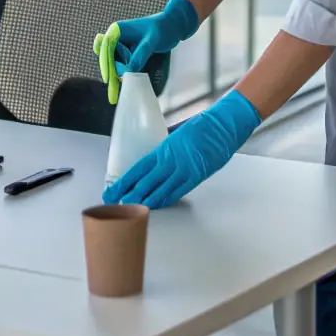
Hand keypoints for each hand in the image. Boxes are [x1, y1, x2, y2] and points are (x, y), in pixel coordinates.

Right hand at [94, 0, 198, 103]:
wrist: (172, 26)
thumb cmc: (161, 28)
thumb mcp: (150, 41)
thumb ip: (140, 54)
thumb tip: (129, 71)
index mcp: (118, 30)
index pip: (106, 47)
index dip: (105, 62)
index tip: (107, 77)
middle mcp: (117, 37)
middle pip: (107, 57)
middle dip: (110, 72)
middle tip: (112, 90)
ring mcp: (122, 45)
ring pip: (113, 62)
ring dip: (116, 74)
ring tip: (116, 90)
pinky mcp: (128, 52)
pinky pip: (122, 63)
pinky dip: (123, 72)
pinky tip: (124, 82)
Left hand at [102, 90, 260, 208]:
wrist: (223, 126)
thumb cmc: (202, 126)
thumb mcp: (178, 134)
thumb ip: (166, 147)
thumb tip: (157, 154)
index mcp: (164, 148)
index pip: (139, 168)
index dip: (125, 181)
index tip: (113, 190)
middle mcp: (171, 160)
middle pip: (146, 182)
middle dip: (130, 194)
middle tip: (117, 205)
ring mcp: (184, 170)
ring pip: (160, 191)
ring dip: (146, 201)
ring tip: (132, 209)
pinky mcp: (196, 176)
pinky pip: (177, 192)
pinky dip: (165, 199)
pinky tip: (156, 205)